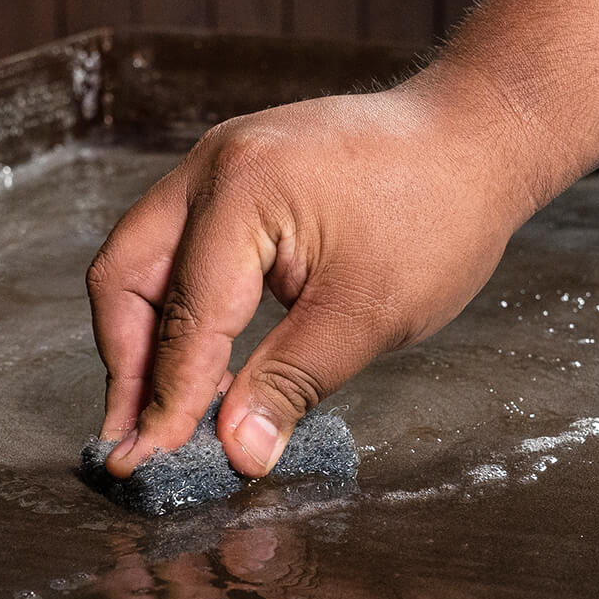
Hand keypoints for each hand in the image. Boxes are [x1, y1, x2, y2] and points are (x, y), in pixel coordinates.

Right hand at [86, 75, 535, 477]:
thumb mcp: (368, 314)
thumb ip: (290, 382)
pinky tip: (197, 358)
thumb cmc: (438, 213)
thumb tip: (236, 450)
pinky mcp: (230, 178)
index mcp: (242, 191)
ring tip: (156, 408)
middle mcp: (210, 167)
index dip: (167, 398)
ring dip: (142, 336)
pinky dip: (174, 306)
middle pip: (124, 275)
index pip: (186, 316)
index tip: (146, 460)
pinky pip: (174, 246)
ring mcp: (215, 165)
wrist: (473, 138)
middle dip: (125, 362)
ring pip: (139, 259)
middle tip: (130, 435)